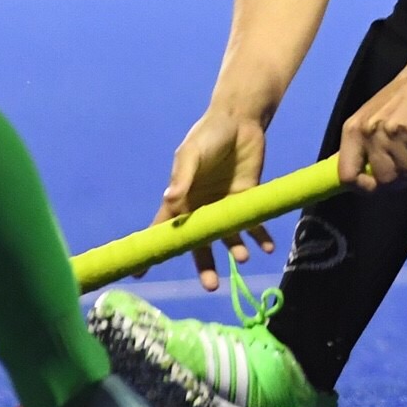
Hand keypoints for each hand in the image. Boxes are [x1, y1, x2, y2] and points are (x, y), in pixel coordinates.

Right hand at [156, 107, 277, 291]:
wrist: (240, 121)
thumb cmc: (208, 136)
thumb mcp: (191, 153)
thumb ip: (183, 176)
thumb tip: (170, 199)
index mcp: (181, 200)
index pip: (162, 230)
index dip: (152, 251)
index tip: (139, 274)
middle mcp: (202, 209)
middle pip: (200, 244)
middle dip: (204, 265)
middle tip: (210, 285)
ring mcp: (225, 207)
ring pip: (228, 238)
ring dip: (235, 250)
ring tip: (242, 257)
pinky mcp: (247, 200)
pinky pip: (253, 224)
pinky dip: (261, 237)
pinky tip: (267, 247)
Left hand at [339, 67, 406, 189]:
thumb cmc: (395, 103)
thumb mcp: (366, 120)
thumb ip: (359, 149)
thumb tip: (354, 180)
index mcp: (353, 130)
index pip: (347, 175)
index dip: (363, 187)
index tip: (375, 186)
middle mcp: (372, 132)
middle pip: (384, 181)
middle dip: (398, 180)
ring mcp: (397, 133)